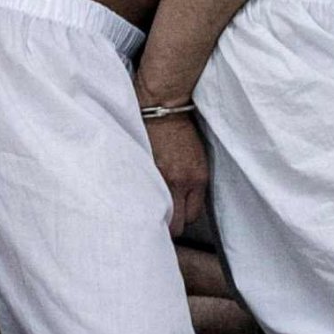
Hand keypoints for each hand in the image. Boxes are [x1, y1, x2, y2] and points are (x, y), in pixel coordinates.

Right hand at [145, 109, 210, 238]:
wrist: (160, 107)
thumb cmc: (179, 129)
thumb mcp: (197, 157)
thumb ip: (192, 183)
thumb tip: (182, 202)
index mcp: (197, 178)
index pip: (193, 216)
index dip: (183, 217)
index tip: (176, 213)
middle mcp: (180, 182)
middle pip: (176, 225)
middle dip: (169, 225)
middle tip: (161, 218)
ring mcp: (159, 178)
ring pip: (156, 216)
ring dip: (152, 214)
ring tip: (147, 207)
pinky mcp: (141, 170)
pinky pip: (140, 196)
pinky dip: (138, 198)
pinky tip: (136, 194)